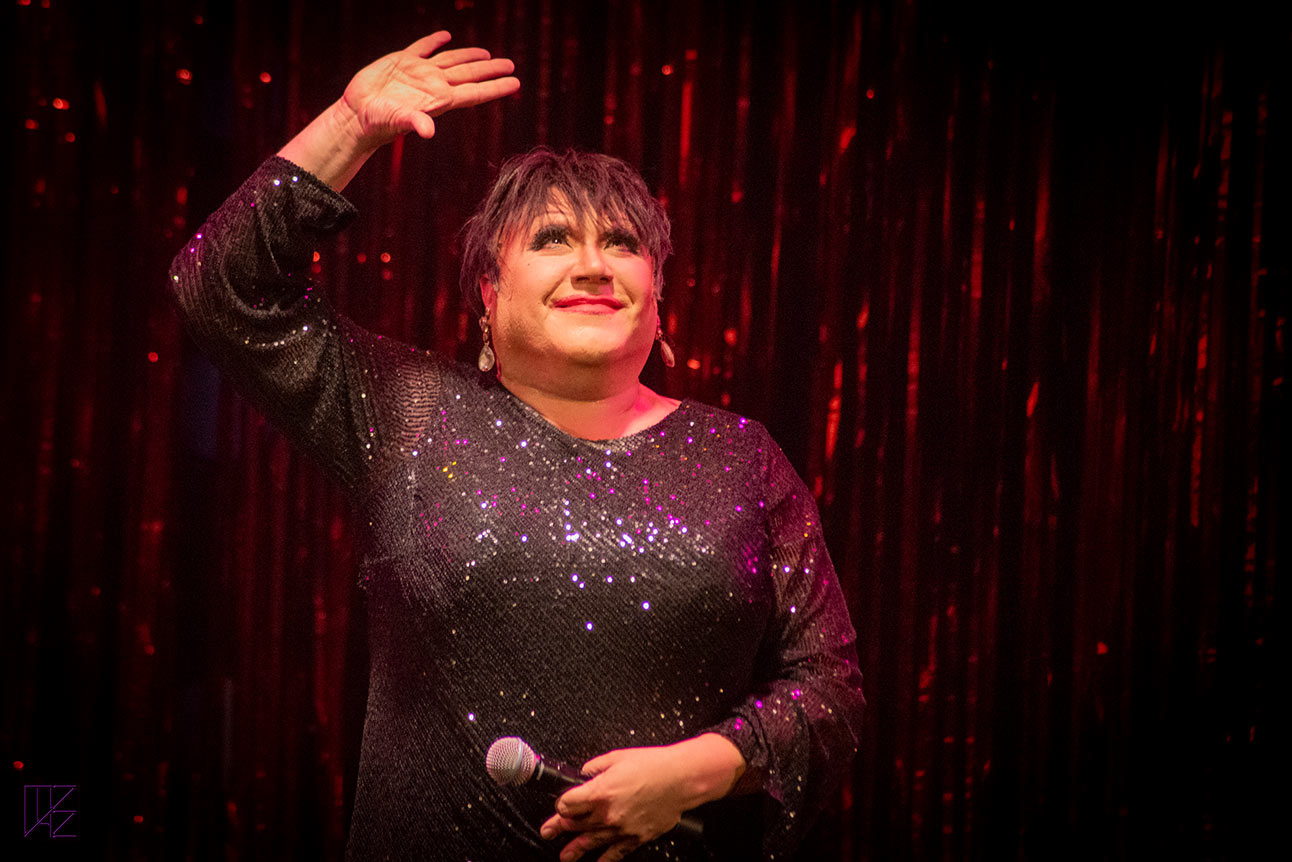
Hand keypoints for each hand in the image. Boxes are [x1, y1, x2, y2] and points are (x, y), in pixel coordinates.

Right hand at [340, 31, 518, 147]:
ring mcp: (418, 73)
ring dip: (469, 57)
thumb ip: (415, 122)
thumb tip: (429, 131)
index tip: (516, 83)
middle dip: (490, 70)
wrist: (355, 116)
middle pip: (469, 75)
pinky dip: (434, 41)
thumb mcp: (397, 120)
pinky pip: (422, 48)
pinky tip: (445, 36)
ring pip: (451, 61)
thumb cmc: (377, 122)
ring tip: (487, 53)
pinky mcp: (401, 62)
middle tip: (511, 65)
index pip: (475, 92)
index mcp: (439, 99)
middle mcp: (433, 85)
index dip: (496, 87)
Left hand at [539, 734, 744, 861]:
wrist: (682, 778)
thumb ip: (596, 766)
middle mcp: (608, 812)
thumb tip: (585, 773)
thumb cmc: (654, 765)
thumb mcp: (618, 756)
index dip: (561, 803)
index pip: (568, 803)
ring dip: (576, 849)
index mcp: (601, 791)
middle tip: (548, 832)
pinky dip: (605, 859)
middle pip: (576, 823)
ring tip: (564, 856)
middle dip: (559, 827)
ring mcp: (622, 827)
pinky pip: (616, 852)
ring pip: (592, 841)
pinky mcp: (637, 836)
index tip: (560, 803)